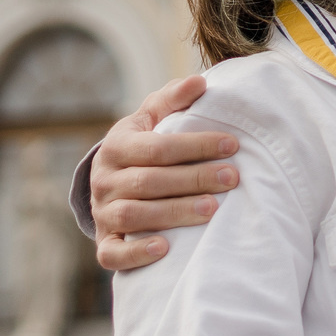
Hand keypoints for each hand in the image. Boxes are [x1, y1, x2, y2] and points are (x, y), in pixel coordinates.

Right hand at [91, 76, 233, 271]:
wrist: (112, 182)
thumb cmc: (143, 145)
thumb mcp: (152, 117)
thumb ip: (173, 99)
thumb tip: (200, 81)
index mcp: (116, 146)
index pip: (157, 147)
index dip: (195, 145)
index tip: (233, 144)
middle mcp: (104, 180)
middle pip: (149, 182)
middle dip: (193, 179)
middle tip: (232, 178)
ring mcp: (102, 214)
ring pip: (133, 216)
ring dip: (174, 212)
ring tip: (212, 208)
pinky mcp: (105, 244)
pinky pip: (113, 254)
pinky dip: (136, 253)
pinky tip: (165, 247)